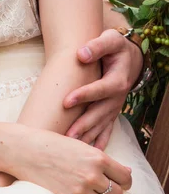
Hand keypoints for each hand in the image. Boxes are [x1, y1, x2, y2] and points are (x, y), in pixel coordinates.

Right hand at [11, 128, 131, 193]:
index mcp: (97, 157)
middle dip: (111, 192)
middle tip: (100, 188)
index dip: (124, 181)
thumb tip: (126, 173)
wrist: (22, 150)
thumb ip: (101, 160)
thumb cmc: (49, 144)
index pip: (125, 178)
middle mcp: (91, 175)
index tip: (117, 181)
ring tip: (86, 192)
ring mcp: (79, 189)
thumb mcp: (79, 145)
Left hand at [63, 29, 142, 149]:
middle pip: (100, 113)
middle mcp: (117, 97)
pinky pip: (106, 130)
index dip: (84, 95)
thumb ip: (97, 45)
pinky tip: (90, 154)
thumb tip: (82, 54)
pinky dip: (99, 142)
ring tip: (71, 147)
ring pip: (101, 125)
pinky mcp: (110, 113)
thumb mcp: (110, 40)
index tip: (67, 101)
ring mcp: (114, 107)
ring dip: (87, 136)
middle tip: (67, 135)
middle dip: (84, 124)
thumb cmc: (114, 48)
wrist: (126, 57)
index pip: (100, 89)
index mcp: (117, 79)